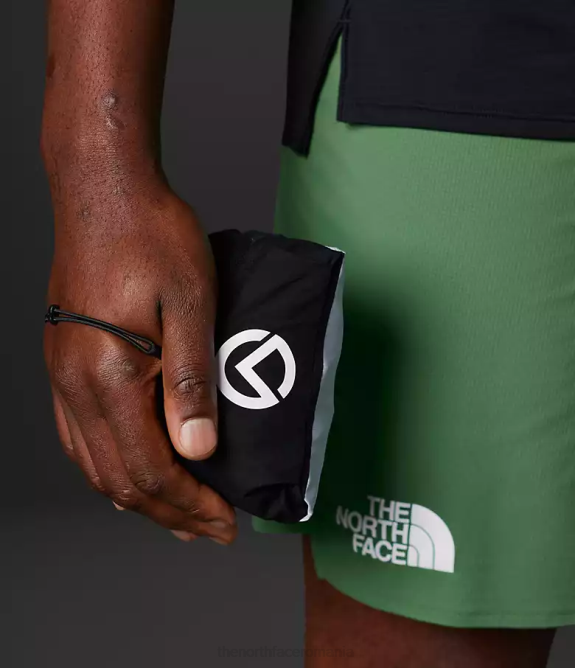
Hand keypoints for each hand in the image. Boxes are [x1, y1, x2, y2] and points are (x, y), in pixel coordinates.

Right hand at [44, 178, 236, 544]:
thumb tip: (199, 449)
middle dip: (169, 512)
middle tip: (209, 529)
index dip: (191, 503)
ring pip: (96, 465)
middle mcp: (77, 386)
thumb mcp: (191, 305)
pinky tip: (132, 470)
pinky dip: (111, 467)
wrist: (105, 191)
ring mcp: (65, 376)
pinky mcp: (67, 362)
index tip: (225, 521)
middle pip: (120, 479)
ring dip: (139, 496)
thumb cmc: (151, 237)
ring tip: (176, 514)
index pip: (151, 469)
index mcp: (109, 377)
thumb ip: (192, 382)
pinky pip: (81, 437)